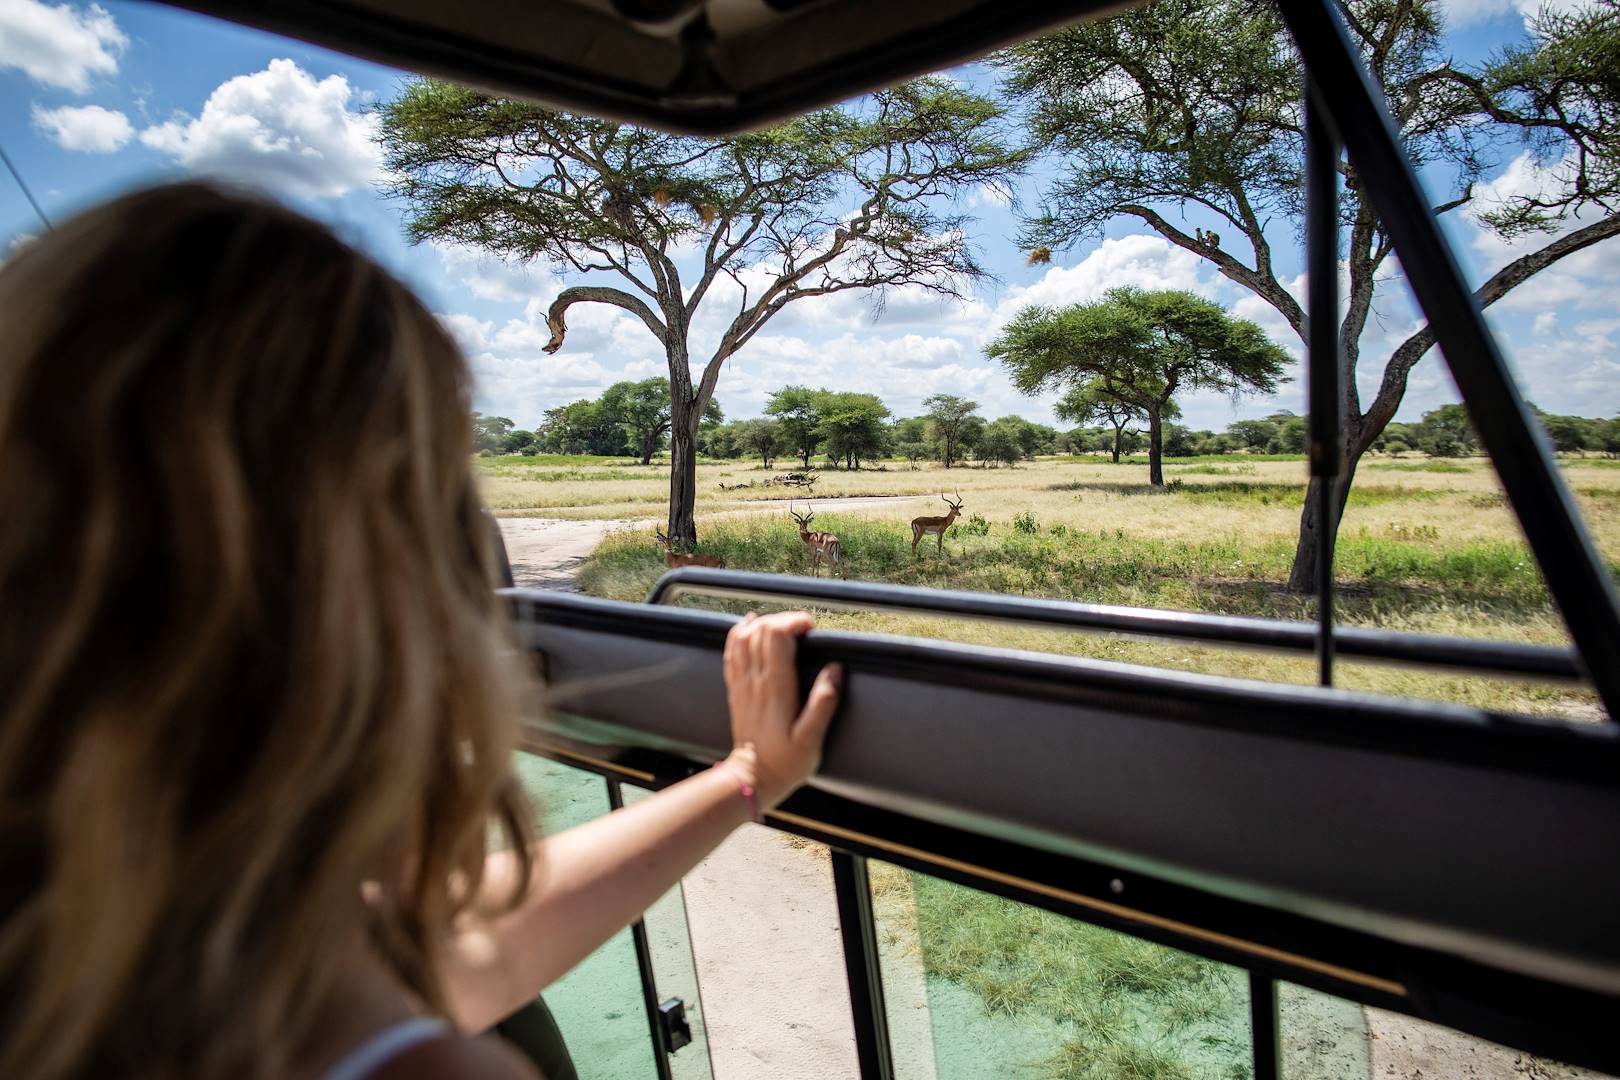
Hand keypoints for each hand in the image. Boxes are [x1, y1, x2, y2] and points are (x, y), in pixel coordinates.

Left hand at [721, 611, 842, 809]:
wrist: (751, 779)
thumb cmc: (785, 763)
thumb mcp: (813, 739)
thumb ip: (824, 703)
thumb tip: (835, 670)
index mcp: (776, 687)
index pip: (777, 635)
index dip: (795, 621)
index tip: (812, 630)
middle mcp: (755, 680)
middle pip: (761, 629)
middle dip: (785, 619)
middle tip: (804, 630)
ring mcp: (742, 683)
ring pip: (744, 636)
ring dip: (764, 623)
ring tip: (784, 628)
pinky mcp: (736, 689)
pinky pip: (732, 651)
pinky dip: (740, 633)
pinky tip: (750, 625)